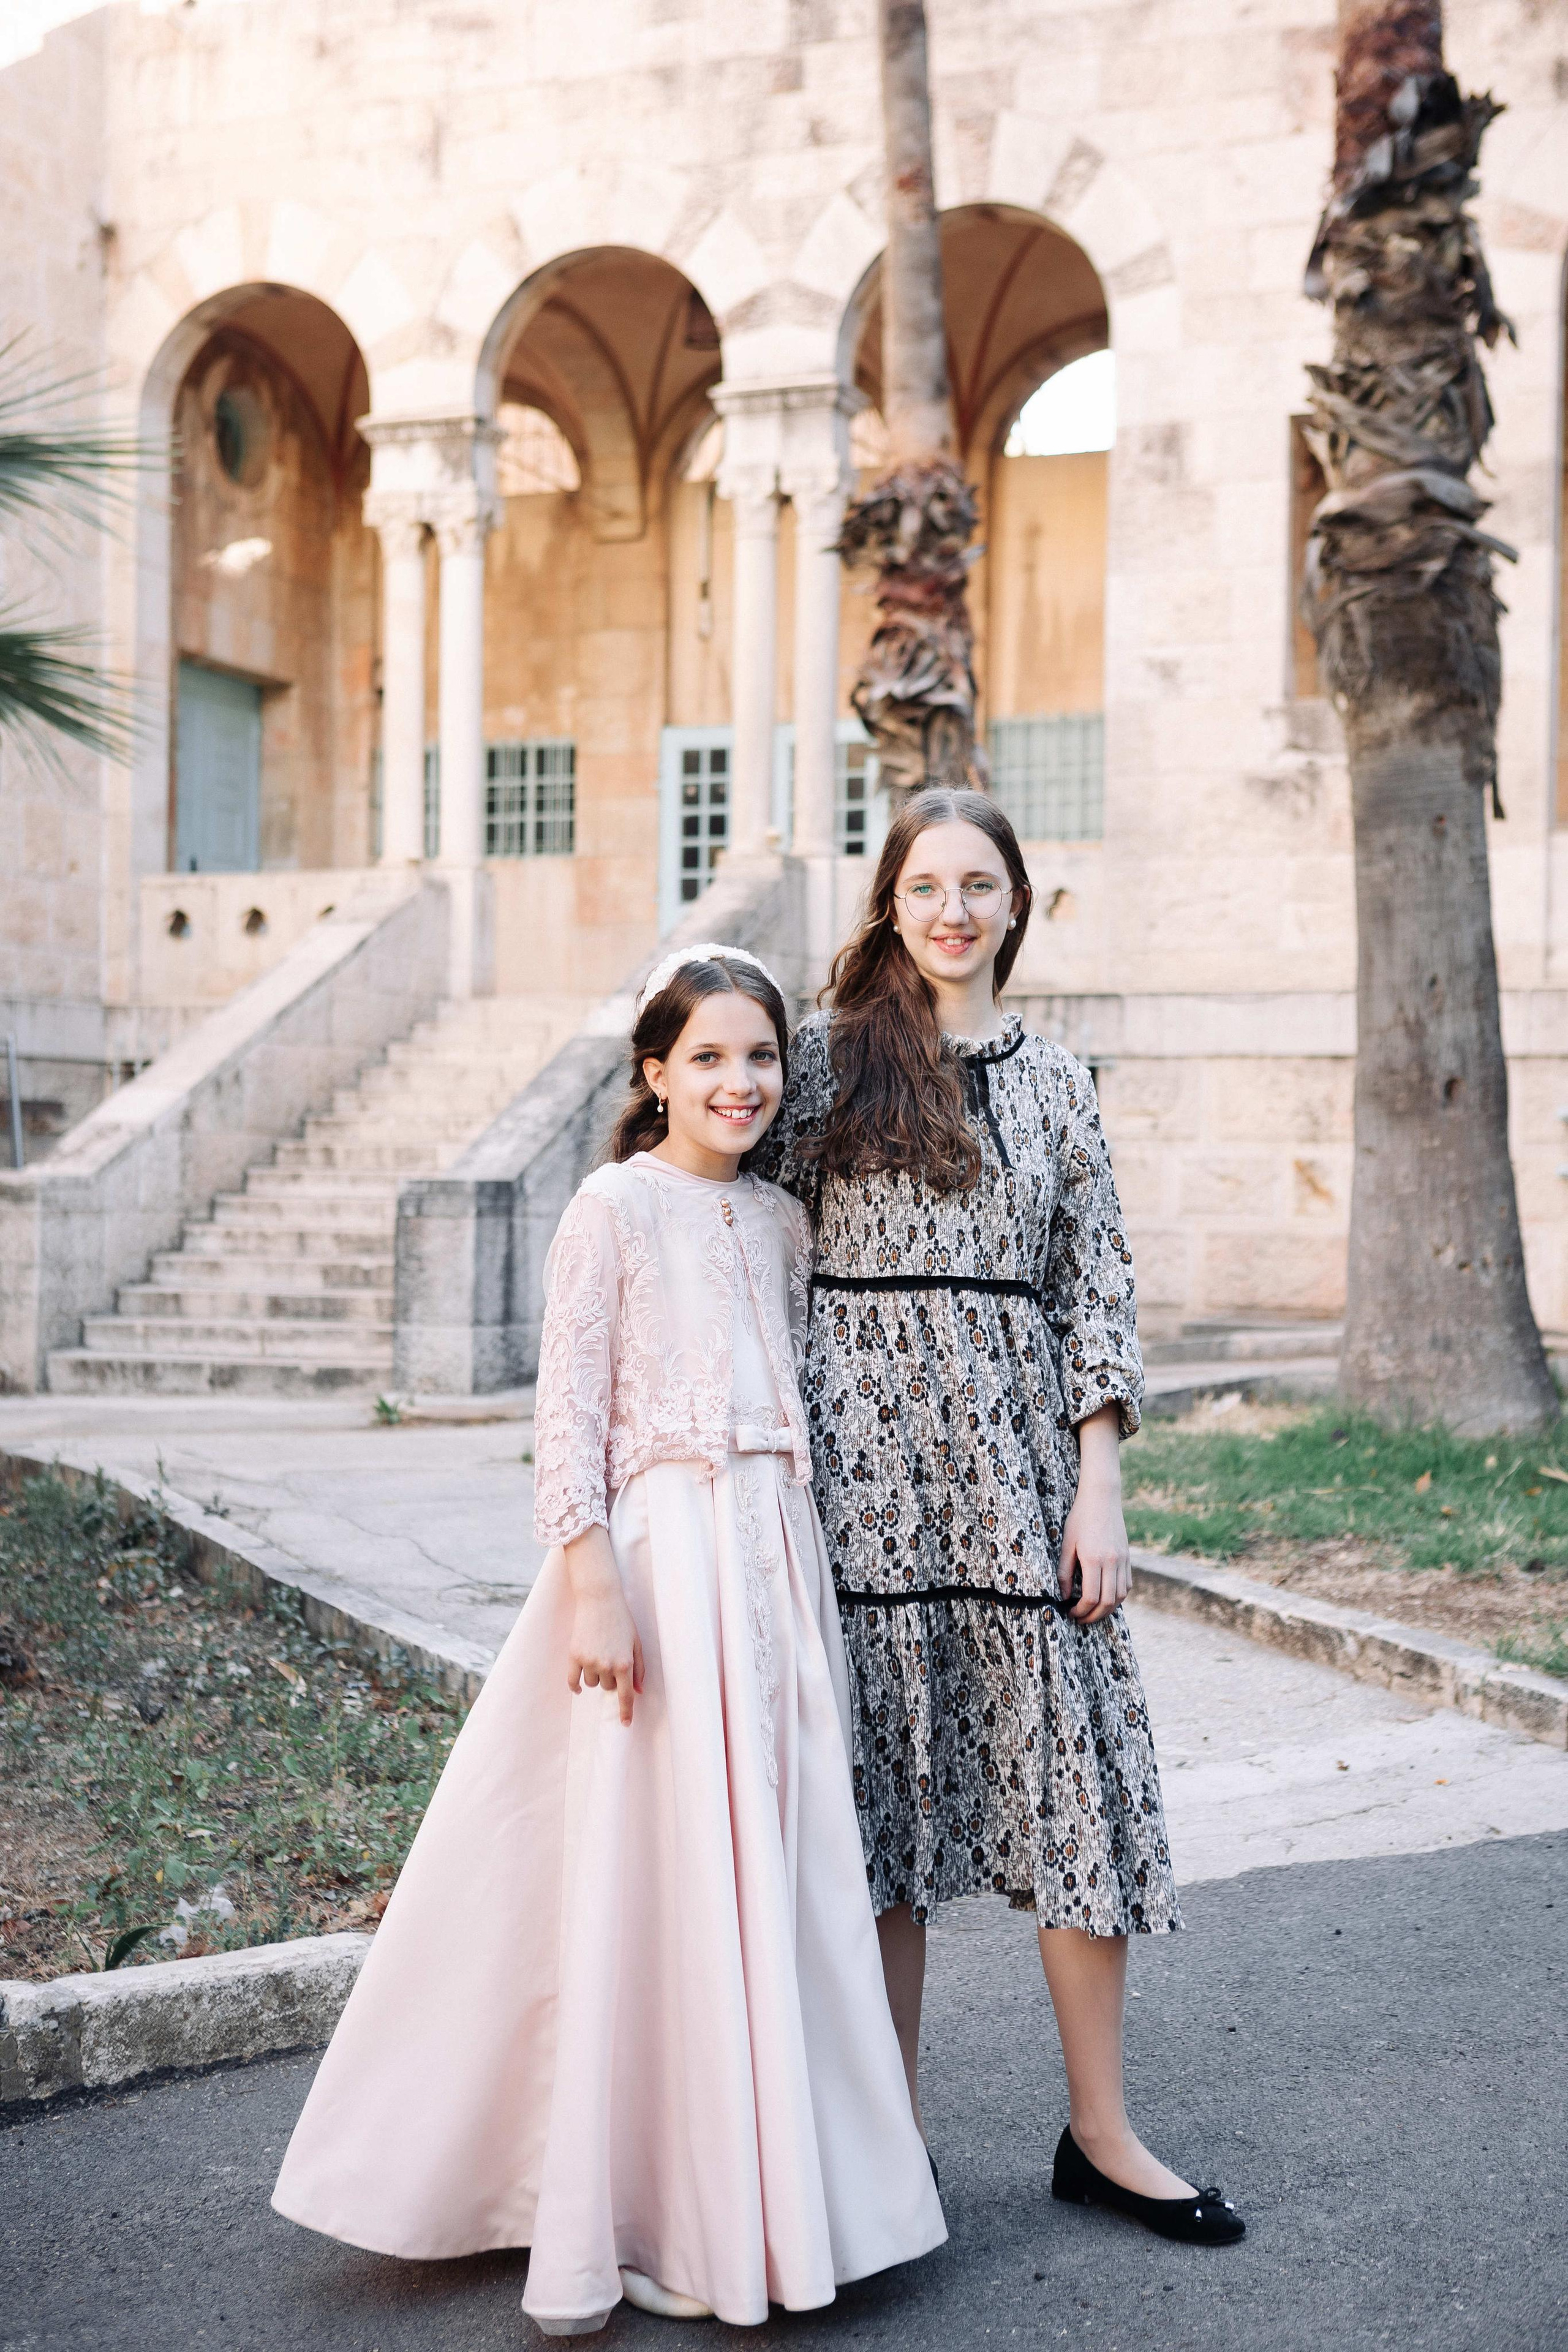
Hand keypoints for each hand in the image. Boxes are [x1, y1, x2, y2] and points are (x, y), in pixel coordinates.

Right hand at [562, 1526, 645, 1724]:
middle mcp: (607, 1665)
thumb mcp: (636, 1643)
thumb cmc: (622, 1621)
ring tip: (598, 1655)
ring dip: (595, 1676)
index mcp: (625, 1663)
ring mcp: (589, 1661)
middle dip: (610, 1679)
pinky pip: (573, 1681)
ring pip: (592, 1684)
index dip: (626, 1712)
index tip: (626, 1724)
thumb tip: (638, 1692)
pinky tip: (578, 1686)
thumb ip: (639, 1669)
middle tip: (611, 1658)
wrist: (600, 1600)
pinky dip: (575, 1685)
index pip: (626, 1695)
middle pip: (607, 1688)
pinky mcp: (574, 1655)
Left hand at [1060, 1405, 1129, 1625]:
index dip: (1080, 1611)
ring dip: (1107, 1609)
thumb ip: (1064, 1572)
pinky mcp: (1127, 1557)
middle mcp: (1112, 1562)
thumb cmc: (1080, 1518)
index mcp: (1094, 1559)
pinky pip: (1127, 1585)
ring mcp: (1122, 1560)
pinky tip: (1106, 1597)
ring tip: (1092, 1612)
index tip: (1070, 1612)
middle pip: (1108, 1603)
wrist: (1102, 1498)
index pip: (1090, 1598)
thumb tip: (1063, 1596)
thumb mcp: (1067, 1544)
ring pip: (1121, 1596)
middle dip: (1094, 1616)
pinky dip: (1118, 1596)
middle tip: (1080, 1619)